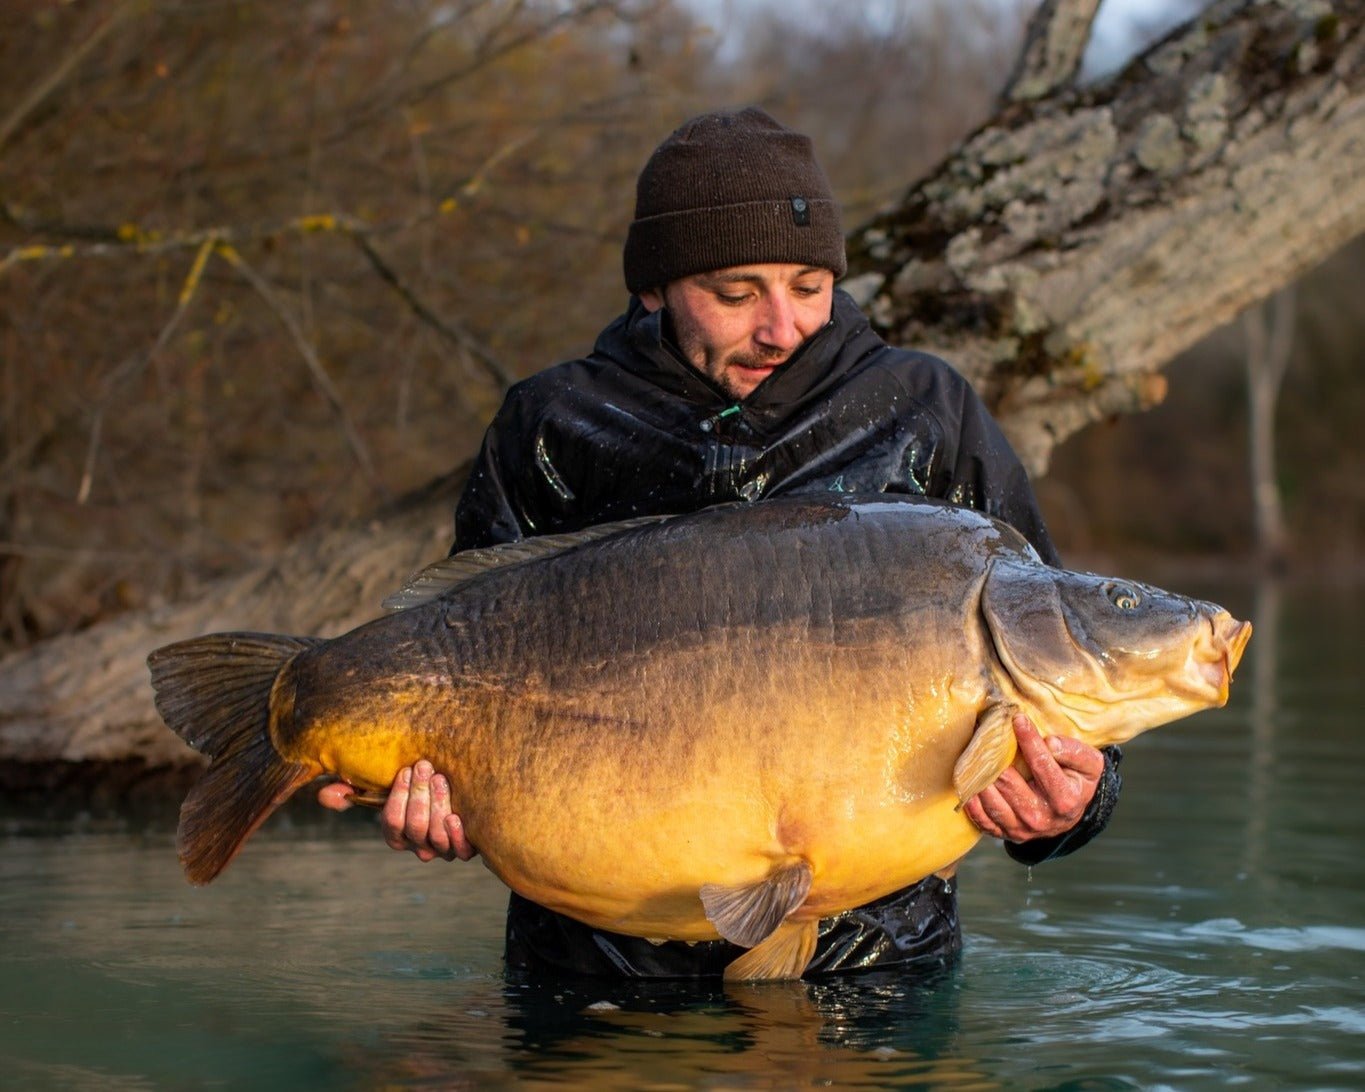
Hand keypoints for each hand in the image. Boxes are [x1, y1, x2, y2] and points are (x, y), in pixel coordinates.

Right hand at [316, 760, 476, 861]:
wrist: (456, 792)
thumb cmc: (415, 789)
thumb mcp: (384, 788)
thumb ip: (352, 791)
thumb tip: (325, 796)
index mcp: (397, 836)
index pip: (392, 823)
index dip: (397, 798)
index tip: (405, 769)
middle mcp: (418, 847)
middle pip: (415, 828)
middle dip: (418, 795)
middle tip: (424, 766)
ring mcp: (442, 850)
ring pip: (436, 836)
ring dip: (438, 805)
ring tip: (440, 779)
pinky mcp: (465, 849)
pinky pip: (461, 851)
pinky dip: (457, 835)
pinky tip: (456, 816)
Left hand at [962, 714, 1102, 842]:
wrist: (1071, 813)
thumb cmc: (1078, 782)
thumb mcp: (1090, 765)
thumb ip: (1074, 752)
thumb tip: (1050, 743)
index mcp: (1065, 800)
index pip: (1042, 765)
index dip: (1029, 740)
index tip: (1017, 718)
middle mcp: (1041, 818)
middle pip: (1008, 782)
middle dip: (996, 756)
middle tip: (987, 734)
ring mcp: (1021, 829)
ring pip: (990, 799)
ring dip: (980, 776)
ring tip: (976, 755)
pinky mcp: (1005, 834)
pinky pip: (980, 818)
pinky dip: (972, 799)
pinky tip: (970, 781)